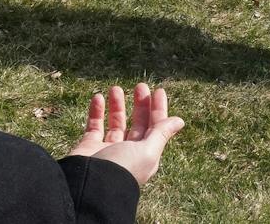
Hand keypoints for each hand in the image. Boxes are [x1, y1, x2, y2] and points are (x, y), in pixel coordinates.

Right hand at [68, 83, 184, 186]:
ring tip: (116, 88)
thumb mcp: (147, 151)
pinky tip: (98, 97)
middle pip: (137, 124)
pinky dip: (96, 110)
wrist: (91, 184)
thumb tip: (179, 121)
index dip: (158, 110)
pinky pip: (94, 124)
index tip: (158, 91)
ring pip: (115, 122)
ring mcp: (108, 148)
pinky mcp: (90, 145)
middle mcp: (129, 152)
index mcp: (146, 155)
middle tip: (140, 86)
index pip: (155, 128)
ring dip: (117, 105)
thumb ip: (161, 133)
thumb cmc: (123, 168)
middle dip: (140, 105)